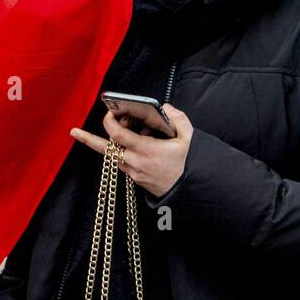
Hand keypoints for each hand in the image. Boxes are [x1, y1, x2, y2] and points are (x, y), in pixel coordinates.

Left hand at [70, 105, 193, 197]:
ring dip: (114, 143)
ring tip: (128, 131)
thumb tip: (166, 109)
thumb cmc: (190, 165)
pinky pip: (122, 163)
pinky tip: (136, 145)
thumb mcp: (189, 138)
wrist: (192, 190)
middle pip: (106, 147)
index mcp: (147, 150)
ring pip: (113, 155)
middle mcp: (136, 162)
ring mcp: (134, 172)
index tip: (109, 113)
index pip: (117, 134)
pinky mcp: (135, 179)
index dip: (109, 122)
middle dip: (108, 132)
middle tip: (116, 121)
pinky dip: (123, 152)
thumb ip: (178, 119)